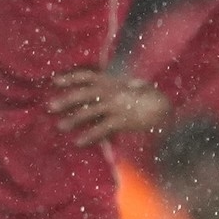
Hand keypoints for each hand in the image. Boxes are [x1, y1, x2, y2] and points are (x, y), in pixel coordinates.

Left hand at [49, 69, 170, 145]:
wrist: (169, 111)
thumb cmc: (150, 99)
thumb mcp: (136, 87)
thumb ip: (122, 85)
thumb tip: (123, 81)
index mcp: (114, 82)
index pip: (89, 76)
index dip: (71, 78)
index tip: (55, 81)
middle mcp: (113, 92)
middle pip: (84, 94)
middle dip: (66, 100)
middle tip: (49, 107)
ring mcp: (117, 106)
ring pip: (89, 111)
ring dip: (73, 119)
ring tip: (60, 126)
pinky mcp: (123, 121)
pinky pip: (102, 128)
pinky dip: (89, 135)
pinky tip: (78, 142)